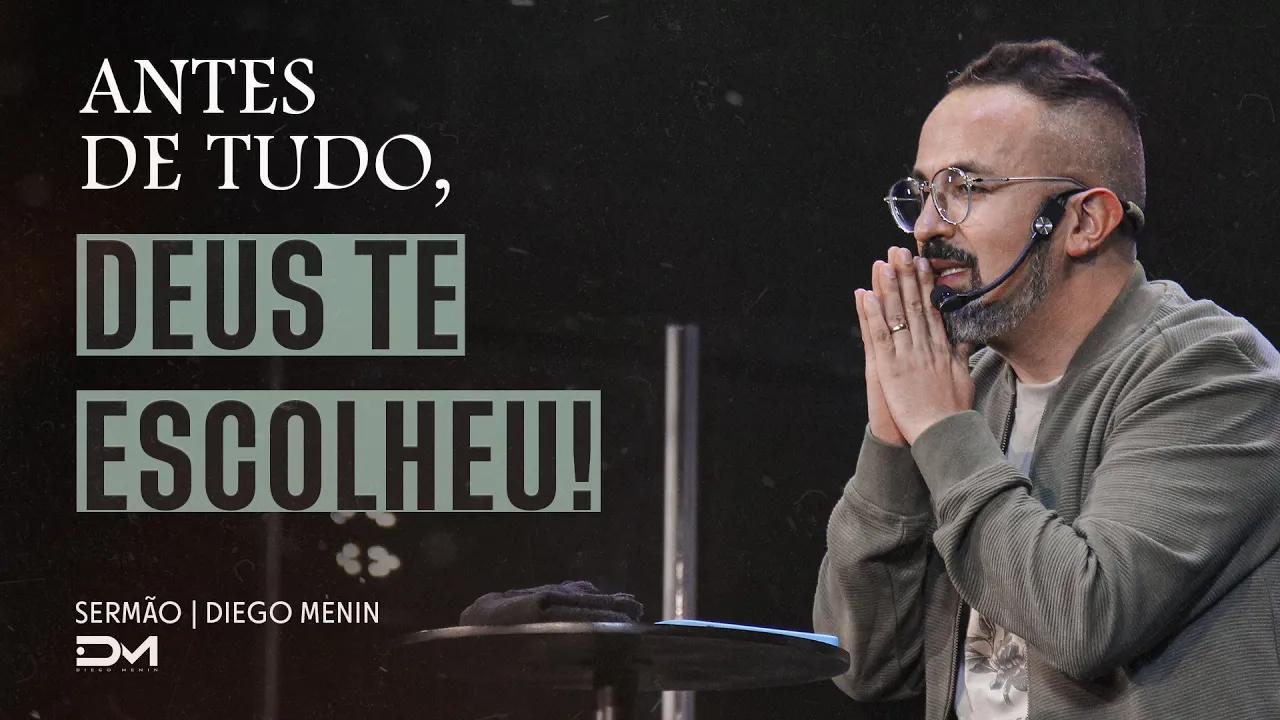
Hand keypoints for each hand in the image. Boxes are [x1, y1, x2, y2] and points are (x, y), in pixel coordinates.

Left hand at [862, 247, 974, 444]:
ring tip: (883, 263)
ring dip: (889, 288)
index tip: (922, 263)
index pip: (932, 309)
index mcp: (942, 348)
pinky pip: (879, 336)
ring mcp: (907, 355)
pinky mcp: (890, 368)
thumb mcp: (964, 378)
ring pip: (896, 315)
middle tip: (901, 251)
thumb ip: (963, 355)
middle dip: (907, 276)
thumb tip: (969, 337)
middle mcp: (925, 346)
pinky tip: (866, 295)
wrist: (943, 434)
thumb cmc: (953, 412)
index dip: (926, 285)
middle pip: (914, 305)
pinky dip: (872, 315)